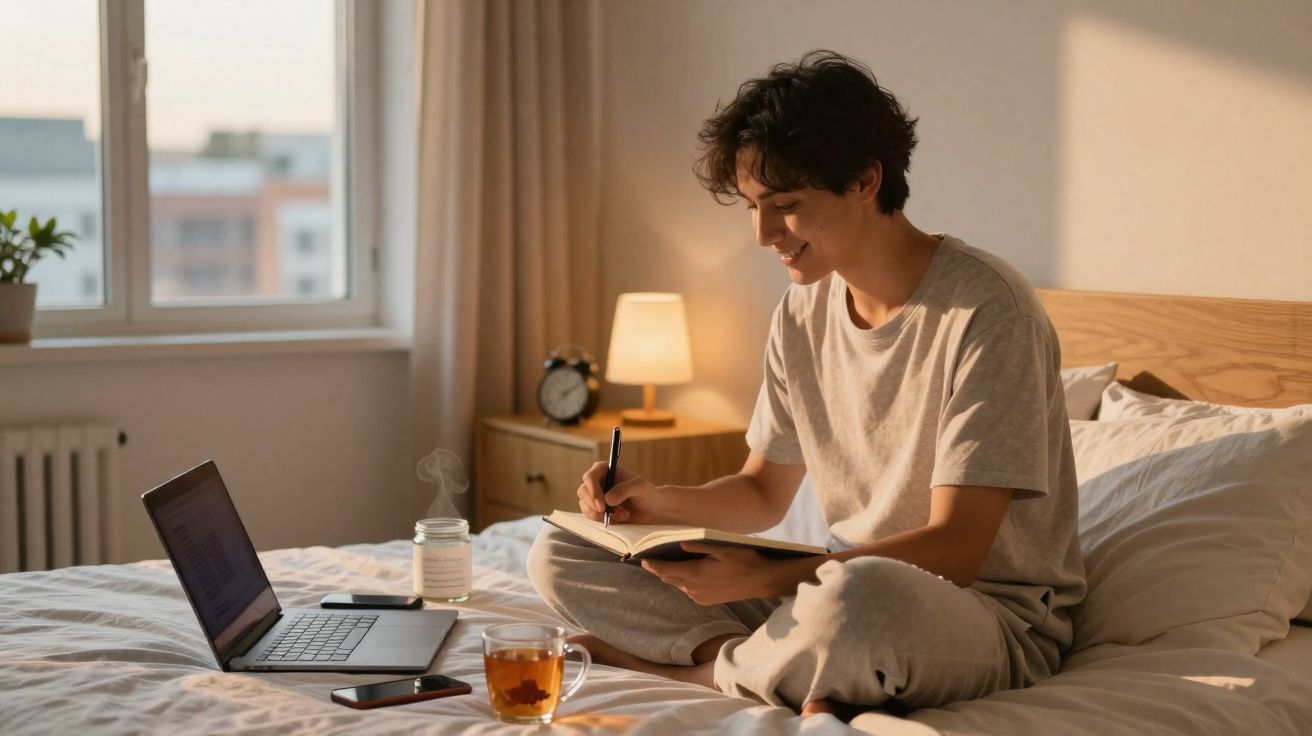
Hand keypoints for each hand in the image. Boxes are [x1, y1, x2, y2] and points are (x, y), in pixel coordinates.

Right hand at [575, 462, 668, 523]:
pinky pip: (591, 516)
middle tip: (609, 514)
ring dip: (602, 514)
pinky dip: (603, 520)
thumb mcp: (640, 487)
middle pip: (583, 492)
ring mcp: (595, 496)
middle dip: (594, 505)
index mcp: (605, 469)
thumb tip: (608, 499)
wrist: (651, 510)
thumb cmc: (647, 493)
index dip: (593, 490)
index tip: (602, 505)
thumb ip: (625, 489)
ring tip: (623, 515)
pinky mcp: (596, 509)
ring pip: (585, 506)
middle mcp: (597, 481)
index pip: (590, 477)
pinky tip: (619, 518)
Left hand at [640, 543, 802, 604]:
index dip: (652, 564)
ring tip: (668, 564)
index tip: (642, 559)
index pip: (665, 570)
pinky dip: (684, 582)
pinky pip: (689, 591)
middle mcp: (694, 588)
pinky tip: (689, 573)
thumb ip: (699, 546)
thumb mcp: (722, 548)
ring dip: (673, 575)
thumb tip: (679, 544)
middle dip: (659, 569)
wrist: (761, 580)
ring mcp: (700, 597)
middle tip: (651, 559)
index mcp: (695, 573)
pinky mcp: (706, 601)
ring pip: (678, 585)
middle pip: (668, 578)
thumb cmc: (743, 559)